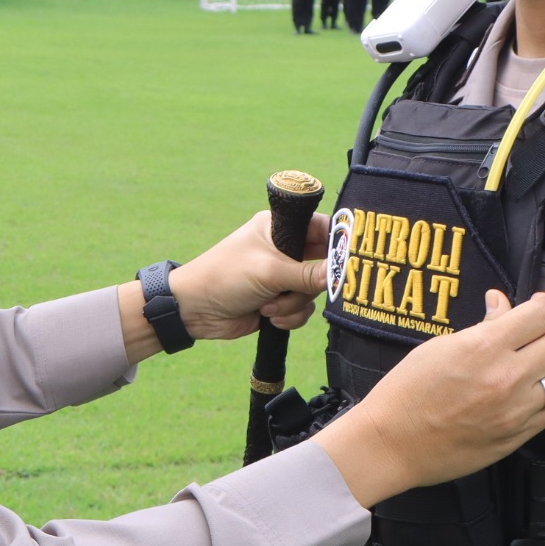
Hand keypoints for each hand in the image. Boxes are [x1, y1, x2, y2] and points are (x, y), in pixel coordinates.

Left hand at [116, 210, 328, 361]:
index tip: (348, 260)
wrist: (195, 311)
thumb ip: (307, 274)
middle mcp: (283, 249)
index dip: (338, 243)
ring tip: (268, 306)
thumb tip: (341, 274)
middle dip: (309, 284)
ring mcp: (282, 276)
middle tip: (297, 289)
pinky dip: (290, 317)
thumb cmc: (225, 277)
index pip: (321, 227)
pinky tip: (269, 318)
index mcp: (279, 228)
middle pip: (322, 264)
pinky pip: (303, 309)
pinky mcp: (279, 300)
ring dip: (294, 304)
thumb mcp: (269, 272)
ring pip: (312, 291)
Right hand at [317, 291, 544, 507]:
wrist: (392, 443)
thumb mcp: (439, 346)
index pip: (542, 314)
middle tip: (540, 331)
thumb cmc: (406, 392)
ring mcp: (517, 411)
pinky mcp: (518, 436)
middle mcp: (507, 378)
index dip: (543, 304)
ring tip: (542, 361)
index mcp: (484, 347)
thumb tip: (502, 303)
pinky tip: (534, 390)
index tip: (535, 307)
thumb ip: (482, 326)